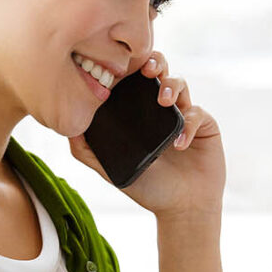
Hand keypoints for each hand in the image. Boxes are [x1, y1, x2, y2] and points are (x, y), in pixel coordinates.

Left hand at [67, 49, 224, 217]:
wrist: (182, 209)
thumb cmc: (147, 188)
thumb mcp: (111, 170)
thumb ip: (87, 152)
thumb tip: (66, 128)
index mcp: (138, 112)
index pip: (133, 79)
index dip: (127, 68)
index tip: (116, 70)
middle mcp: (160, 108)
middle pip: (160, 70)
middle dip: (155, 62)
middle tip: (146, 70)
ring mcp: (184, 114)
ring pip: (180, 84)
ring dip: (171, 86)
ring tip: (163, 102)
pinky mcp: (205, 125)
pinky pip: (198, 113)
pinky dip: (189, 124)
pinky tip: (179, 144)